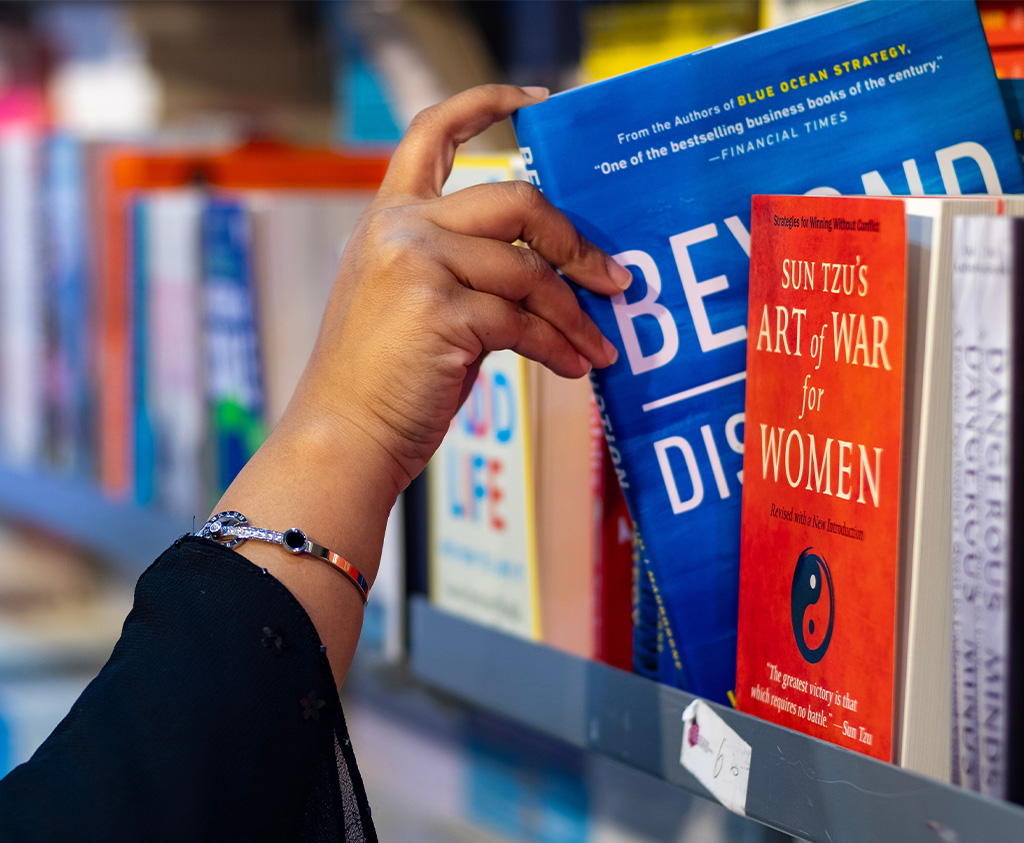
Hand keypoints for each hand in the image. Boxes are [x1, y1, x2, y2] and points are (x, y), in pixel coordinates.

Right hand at [215, 84, 629, 683]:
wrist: (341, 438)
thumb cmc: (379, 385)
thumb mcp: (410, 306)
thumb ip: (462, 273)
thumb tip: (547, 277)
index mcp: (389, 219)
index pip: (432, 133)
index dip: (485, 105)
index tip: (535, 100)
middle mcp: (401, 229)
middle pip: (516, 200)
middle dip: (574, 242)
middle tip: (612, 280)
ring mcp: (418, 264)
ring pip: (528, 272)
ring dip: (576, 314)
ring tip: (601, 348)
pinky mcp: (440, 310)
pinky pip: (523, 322)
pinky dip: (559, 347)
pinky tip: (576, 369)